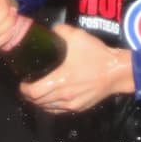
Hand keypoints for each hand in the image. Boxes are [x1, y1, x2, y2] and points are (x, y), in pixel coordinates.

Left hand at [19, 24, 133, 113]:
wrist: (117, 71)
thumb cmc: (97, 55)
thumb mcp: (77, 36)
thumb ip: (59, 31)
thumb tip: (49, 30)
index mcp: (60, 80)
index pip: (33, 92)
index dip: (24, 89)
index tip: (23, 82)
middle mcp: (64, 95)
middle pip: (38, 102)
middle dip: (29, 95)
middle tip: (27, 86)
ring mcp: (72, 104)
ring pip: (47, 108)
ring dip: (39, 102)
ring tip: (37, 92)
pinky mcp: (79, 107)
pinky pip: (59, 111)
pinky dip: (51, 106)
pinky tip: (51, 99)